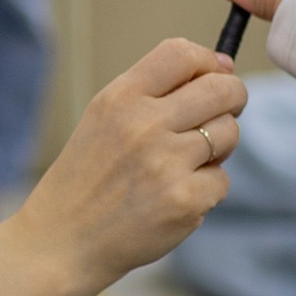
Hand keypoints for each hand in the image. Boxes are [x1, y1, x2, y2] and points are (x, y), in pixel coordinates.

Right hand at [0, 38, 244, 295]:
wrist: (62, 242)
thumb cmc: (87, 179)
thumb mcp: (103, 119)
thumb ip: (154, 93)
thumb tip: (224, 68)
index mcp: (121, 98)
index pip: (182, 53)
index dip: (210, 61)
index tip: (215, 75)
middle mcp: (143, 124)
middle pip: (221, 89)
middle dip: (233, 99)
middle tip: (224, 115)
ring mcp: (165, 163)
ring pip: (229, 134)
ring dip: (218, 148)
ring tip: (186, 164)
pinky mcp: (183, 201)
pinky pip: (221, 181)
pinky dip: (205, 190)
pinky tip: (174, 199)